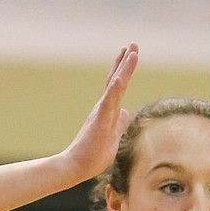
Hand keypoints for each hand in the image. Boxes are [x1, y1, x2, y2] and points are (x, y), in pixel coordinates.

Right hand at [58, 44, 138, 184]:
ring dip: (123, 69)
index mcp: (108, 111)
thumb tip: (126, 112)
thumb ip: (120, 123)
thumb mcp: (113, 137)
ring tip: (131, 52)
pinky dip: (114, 89)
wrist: (76, 167)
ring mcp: (102, 113)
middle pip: (116, 80)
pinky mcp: (99, 122)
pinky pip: (108, 103)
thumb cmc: (93, 155)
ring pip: (115, 87)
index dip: (124, 69)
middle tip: (133, 44)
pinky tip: (120, 77)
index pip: (117, 86)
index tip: (130, 53)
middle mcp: (104, 108)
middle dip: (125, 61)